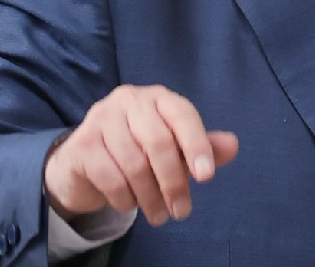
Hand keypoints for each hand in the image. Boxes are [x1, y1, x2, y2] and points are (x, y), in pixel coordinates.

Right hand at [44, 84, 238, 225]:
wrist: (84, 163)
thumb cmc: (137, 152)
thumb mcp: (173, 149)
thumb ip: (201, 147)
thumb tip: (233, 145)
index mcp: (157, 98)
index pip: (182, 115)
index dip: (197, 145)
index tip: (207, 177)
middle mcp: (128, 100)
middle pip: (158, 142)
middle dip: (174, 182)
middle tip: (182, 211)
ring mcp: (101, 119)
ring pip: (134, 164)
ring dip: (150, 197)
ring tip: (159, 216)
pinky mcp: (81, 144)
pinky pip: (110, 177)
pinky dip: (125, 198)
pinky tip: (131, 205)